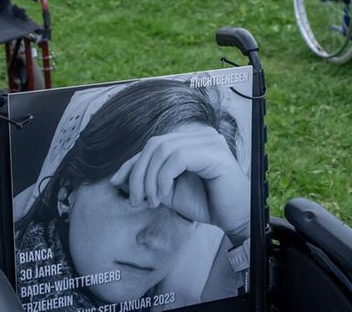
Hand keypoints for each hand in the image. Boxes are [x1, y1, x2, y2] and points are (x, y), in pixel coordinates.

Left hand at [111, 126, 250, 242]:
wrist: (235, 218)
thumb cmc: (206, 203)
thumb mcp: (168, 191)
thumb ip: (148, 180)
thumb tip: (120, 176)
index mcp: (190, 139)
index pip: (153, 145)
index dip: (131, 163)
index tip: (116, 182)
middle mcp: (200, 134)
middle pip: (154, 144)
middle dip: (138, 173)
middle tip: (136, 200)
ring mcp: (209, 140)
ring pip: (162, 149)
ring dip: (150, 179)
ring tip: (151, 201)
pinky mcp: (214, 152)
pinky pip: (176, 158)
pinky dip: (163, 178)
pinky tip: (163, 195)